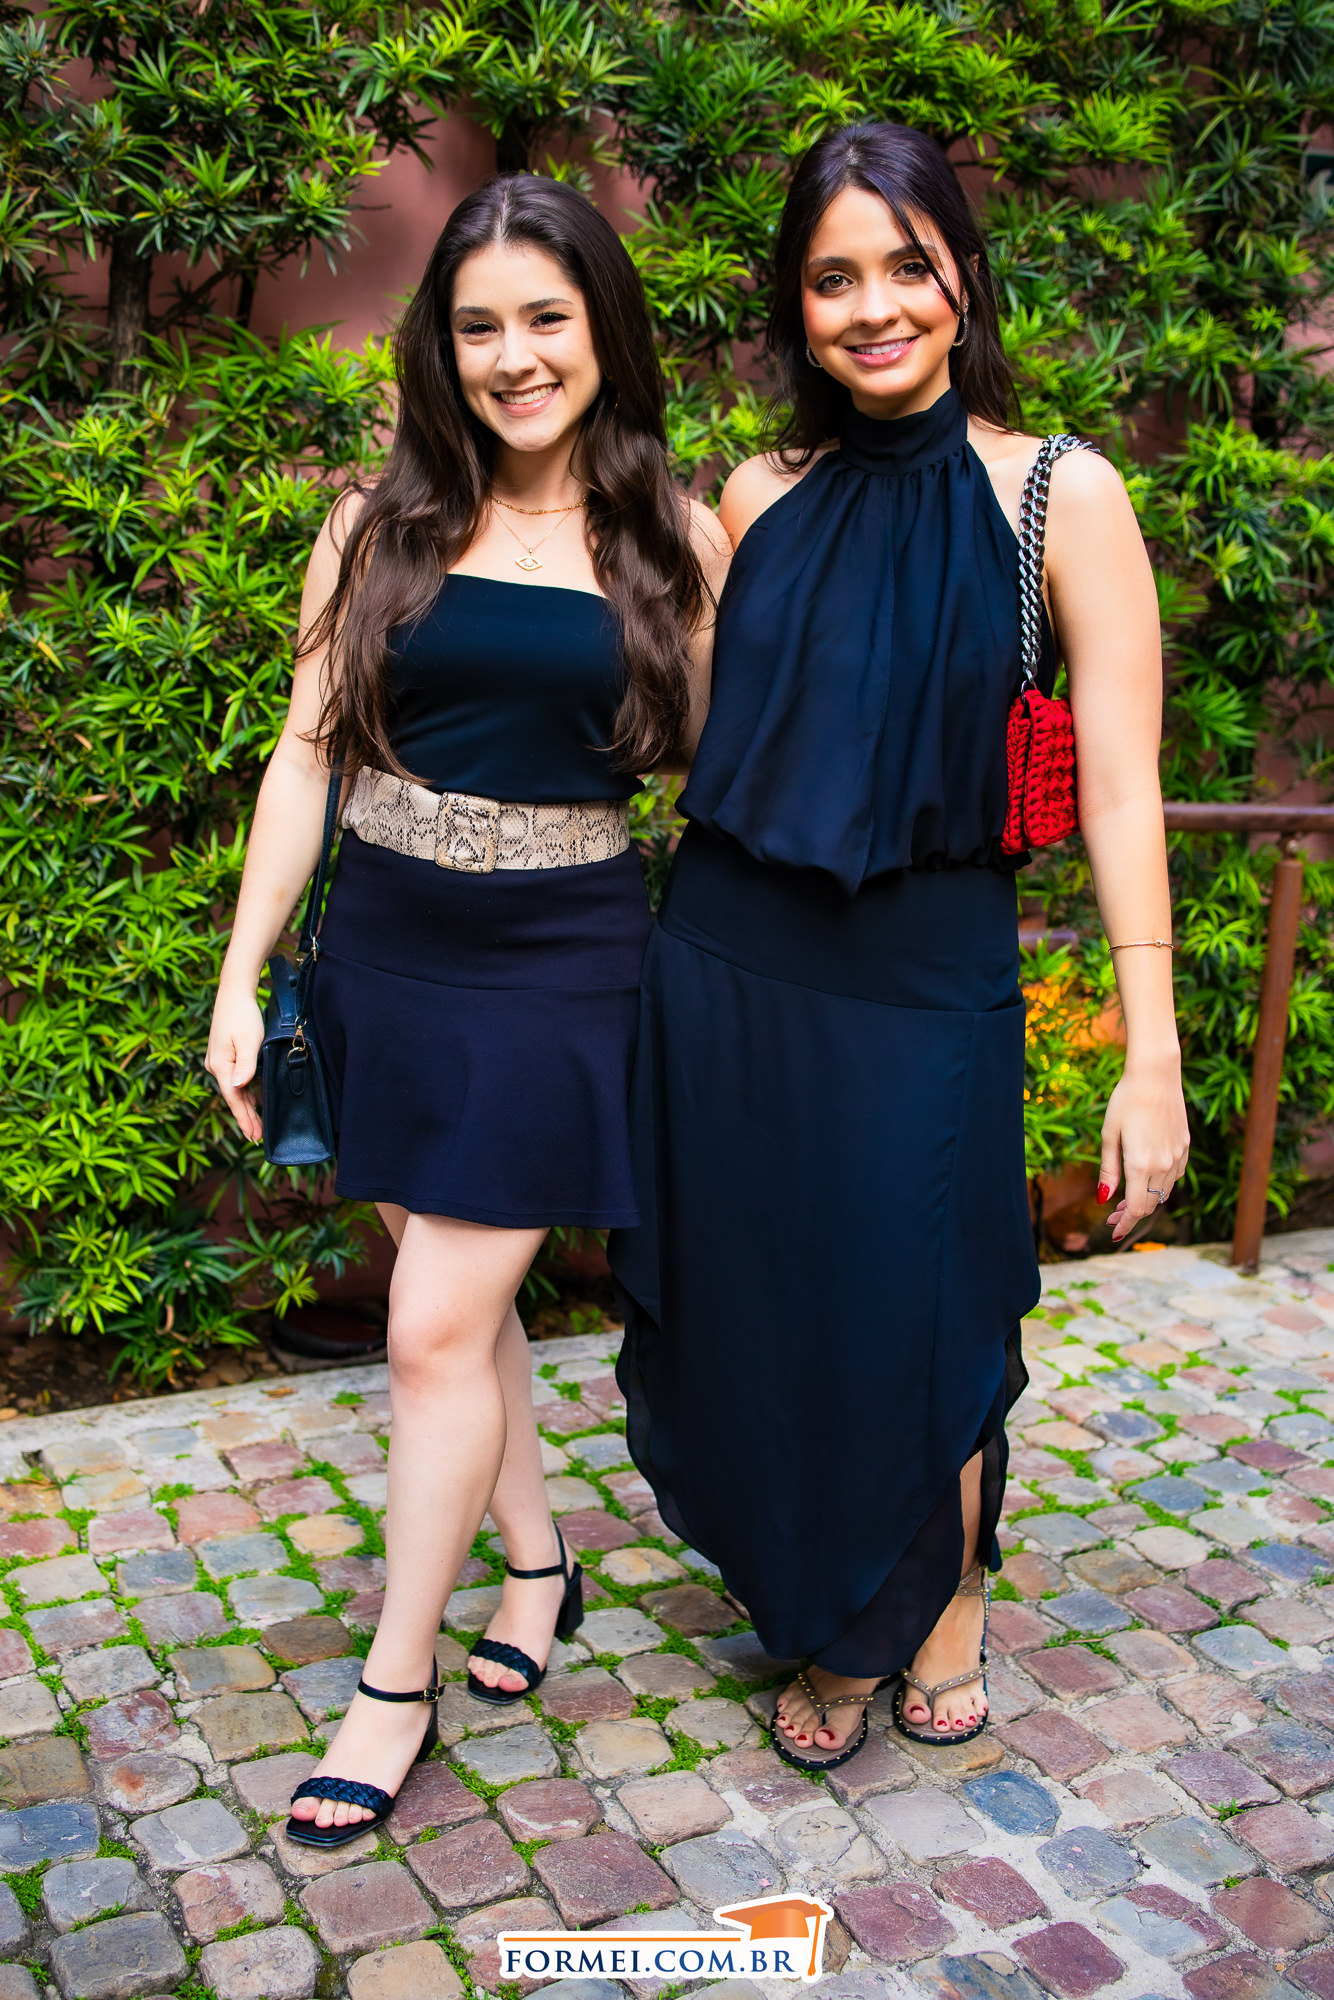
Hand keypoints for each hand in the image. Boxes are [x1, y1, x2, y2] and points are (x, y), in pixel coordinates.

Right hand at [205, 986, 265, 1144]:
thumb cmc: (243, 1015)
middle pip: (233, 1098)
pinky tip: (253, 1100)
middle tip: (257, 1138)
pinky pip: (235, 1079)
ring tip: (257, 1125)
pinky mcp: (223, 1055)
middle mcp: (215, 1066)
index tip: (253, 1136)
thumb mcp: (249, 1041)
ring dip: (245, 1107)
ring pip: (234, 1090)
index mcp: (220, 1065)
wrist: (234, 992)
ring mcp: (218, 1060)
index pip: (233, 1099)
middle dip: (245, 1118)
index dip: (244, 1119)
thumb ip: (245, 1066)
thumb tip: (239, 1087)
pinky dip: (244, 1093)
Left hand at [1097, 1061, 1190, 1242]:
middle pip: (1150, 1204)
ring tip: (1126, 1199)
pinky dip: (1160, 1185)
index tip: (1114, 1233)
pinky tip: (1147, 1179)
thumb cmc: (1125, 1102)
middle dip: (1131, 1215)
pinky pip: (1173, 1176)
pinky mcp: (1184, 1147)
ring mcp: (1177, 1156)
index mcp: (1140, 1165)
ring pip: (1163, 1193)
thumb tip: (1102, 1199)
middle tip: (1112, 1216)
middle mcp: (1162, 1165)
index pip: (1135, 1209)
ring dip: (1146, 1200)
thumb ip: (1108, 1170)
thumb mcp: (1109, 1136)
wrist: (1155, 1076)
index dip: (1125, 1224)